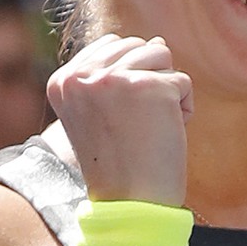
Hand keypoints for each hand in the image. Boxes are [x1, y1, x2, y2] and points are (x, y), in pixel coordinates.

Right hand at [45, 35, 193, 205]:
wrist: (131, 203)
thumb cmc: (121, 162)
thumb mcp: (108, 113)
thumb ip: (123, 72)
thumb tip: (160, 42)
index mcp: (62, 81)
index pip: (112, 46)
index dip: (128, 82)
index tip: (117, 121)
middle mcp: (82, 76)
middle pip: (139, 46)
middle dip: (149, 83)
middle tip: (134, 127)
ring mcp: (114, 79)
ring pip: (162, 56)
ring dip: (166, 93)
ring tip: (148, 128)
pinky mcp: (149, 87)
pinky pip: (182, 82)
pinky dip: (183, 110)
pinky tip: (164, 135)